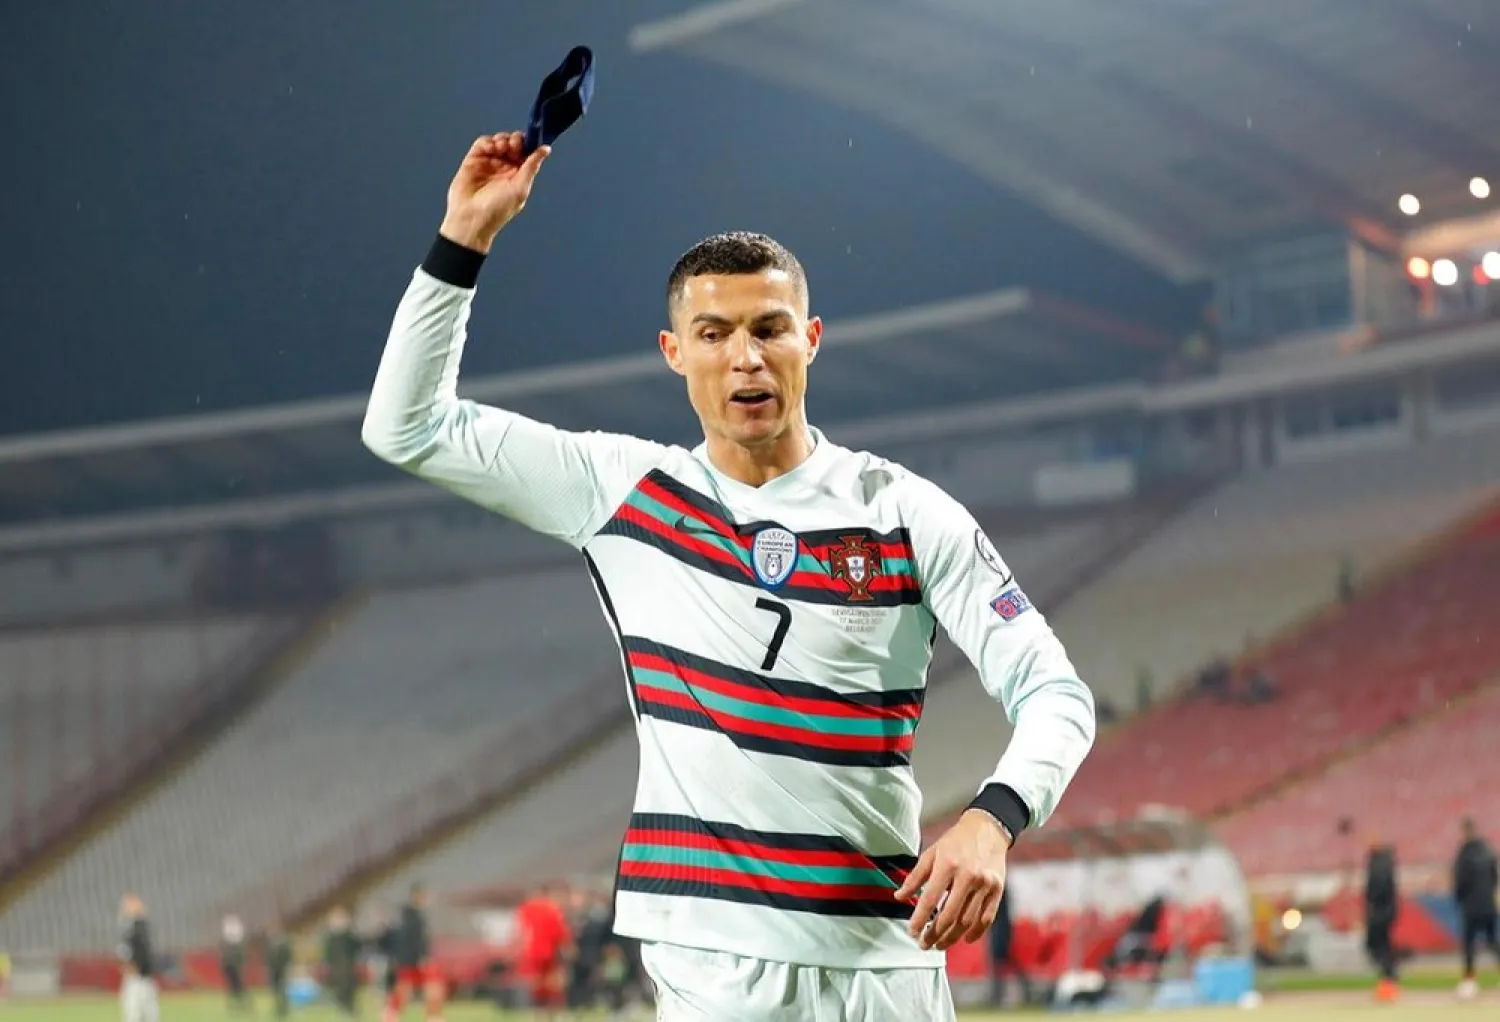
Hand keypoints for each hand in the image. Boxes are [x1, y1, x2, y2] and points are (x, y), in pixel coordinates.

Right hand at [439, 132, 550, 253]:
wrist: (471, 218)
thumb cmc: (497, 210)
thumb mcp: (520, 188)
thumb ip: (532, 166)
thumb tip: (546, 149)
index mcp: (518, 175)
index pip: (527, 153)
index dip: (529, 145)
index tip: (529, 142)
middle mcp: (504, 168)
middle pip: (514, 144)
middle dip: (516, 140)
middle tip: (514, 146)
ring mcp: (489, 163)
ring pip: (499, 141)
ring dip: (503, 139)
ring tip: (502, 148)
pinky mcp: (473, 160)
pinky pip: (482, 143)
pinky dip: (488, 142)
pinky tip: (491, 147)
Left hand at [894, 809, 1010, 950]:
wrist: (987, 829)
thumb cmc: (955, 842)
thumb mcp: (931, 853)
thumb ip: (915, 877)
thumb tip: (899, 897)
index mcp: (948, 864)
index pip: (931, 898)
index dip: (920, 918)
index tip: (912, 932)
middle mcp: (968, 876)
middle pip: (950, 915)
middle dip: (935, 934)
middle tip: (924, 944)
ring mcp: (985, 884)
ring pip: (967, 920)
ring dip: (952, 937)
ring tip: (939, 945)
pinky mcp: (998, 890)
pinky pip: (986, 918)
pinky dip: (975, 932)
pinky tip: (964, 939)